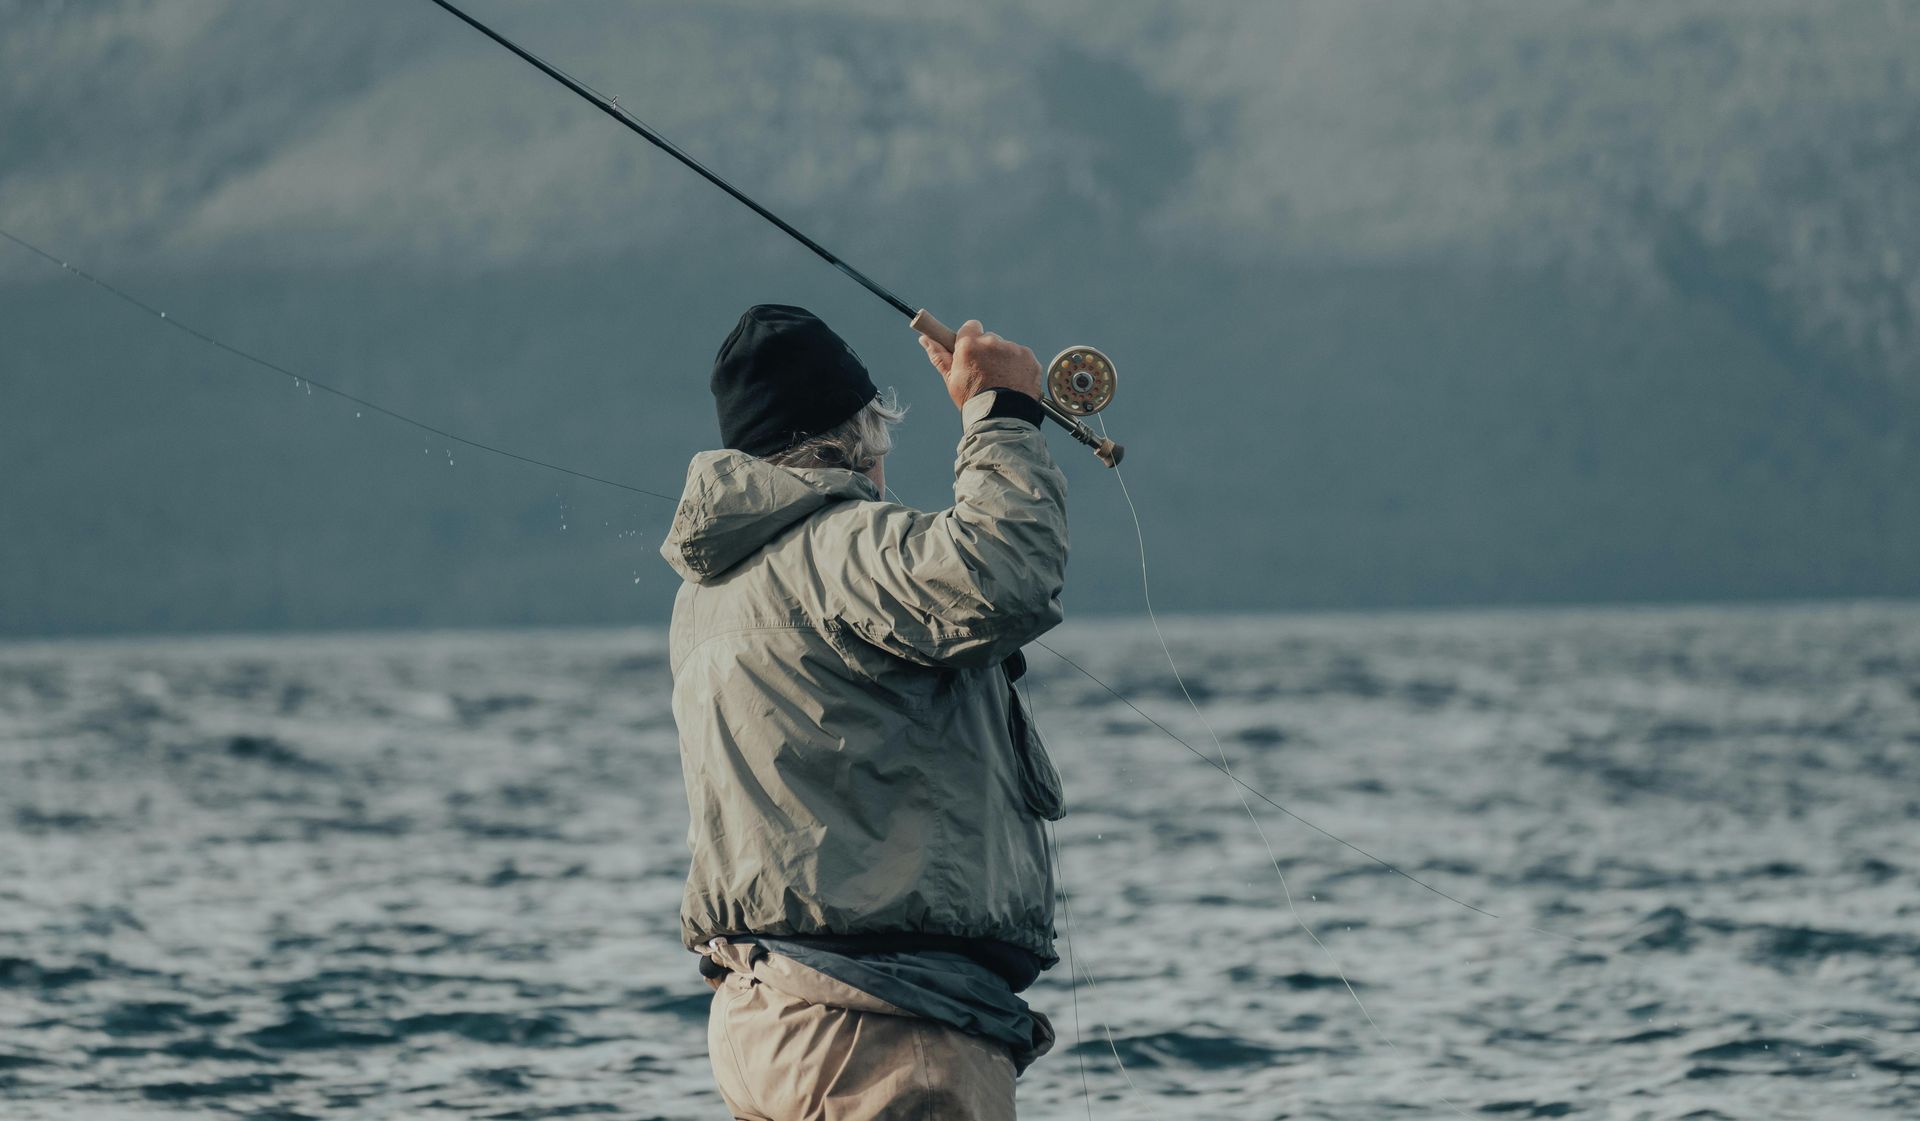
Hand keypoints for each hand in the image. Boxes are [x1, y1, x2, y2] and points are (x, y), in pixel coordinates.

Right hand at [919, 320, 1042, 411]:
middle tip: (986, 373)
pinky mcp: (1029, 358)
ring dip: (1004, 360)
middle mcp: (992, 342)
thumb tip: (925, 338)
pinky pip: (1022, 357)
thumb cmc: (973, 400)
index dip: (971, 338)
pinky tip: (1014, 382)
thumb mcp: (951, 380)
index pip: (971, 326)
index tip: (971, 350)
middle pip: (990, 339)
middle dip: (988, 352)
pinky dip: (1019, 367)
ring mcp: (1013, 349)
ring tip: (1002, 382)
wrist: (1002, 419)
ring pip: (1007, 349)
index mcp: (970, 345)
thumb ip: (939, 356)